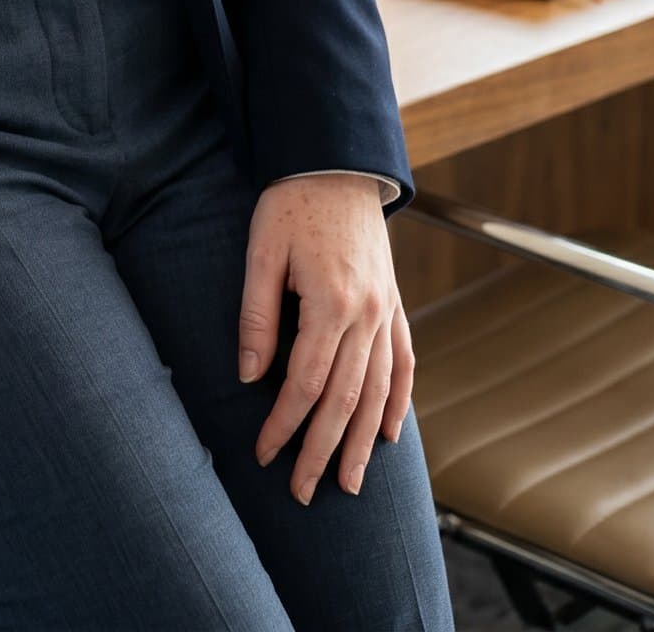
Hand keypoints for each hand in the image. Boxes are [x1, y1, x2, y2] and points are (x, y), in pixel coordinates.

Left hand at [239, 175, 413, 505]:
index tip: (264, 454)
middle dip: (322, 451)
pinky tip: (391, 433)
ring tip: (350, 484)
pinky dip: (399, 402)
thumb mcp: (261, 250)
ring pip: (378, 392)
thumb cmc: (290, 202)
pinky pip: (403, 363)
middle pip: (345, 401)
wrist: (336, 162)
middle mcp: (367, 315)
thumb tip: (250, 376)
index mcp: (332, 304)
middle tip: (303, 492)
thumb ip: (258, 315)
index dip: (284, 424)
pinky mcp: (394, 303)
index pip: (306, 385)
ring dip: (364, 442)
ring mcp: (387, 311)